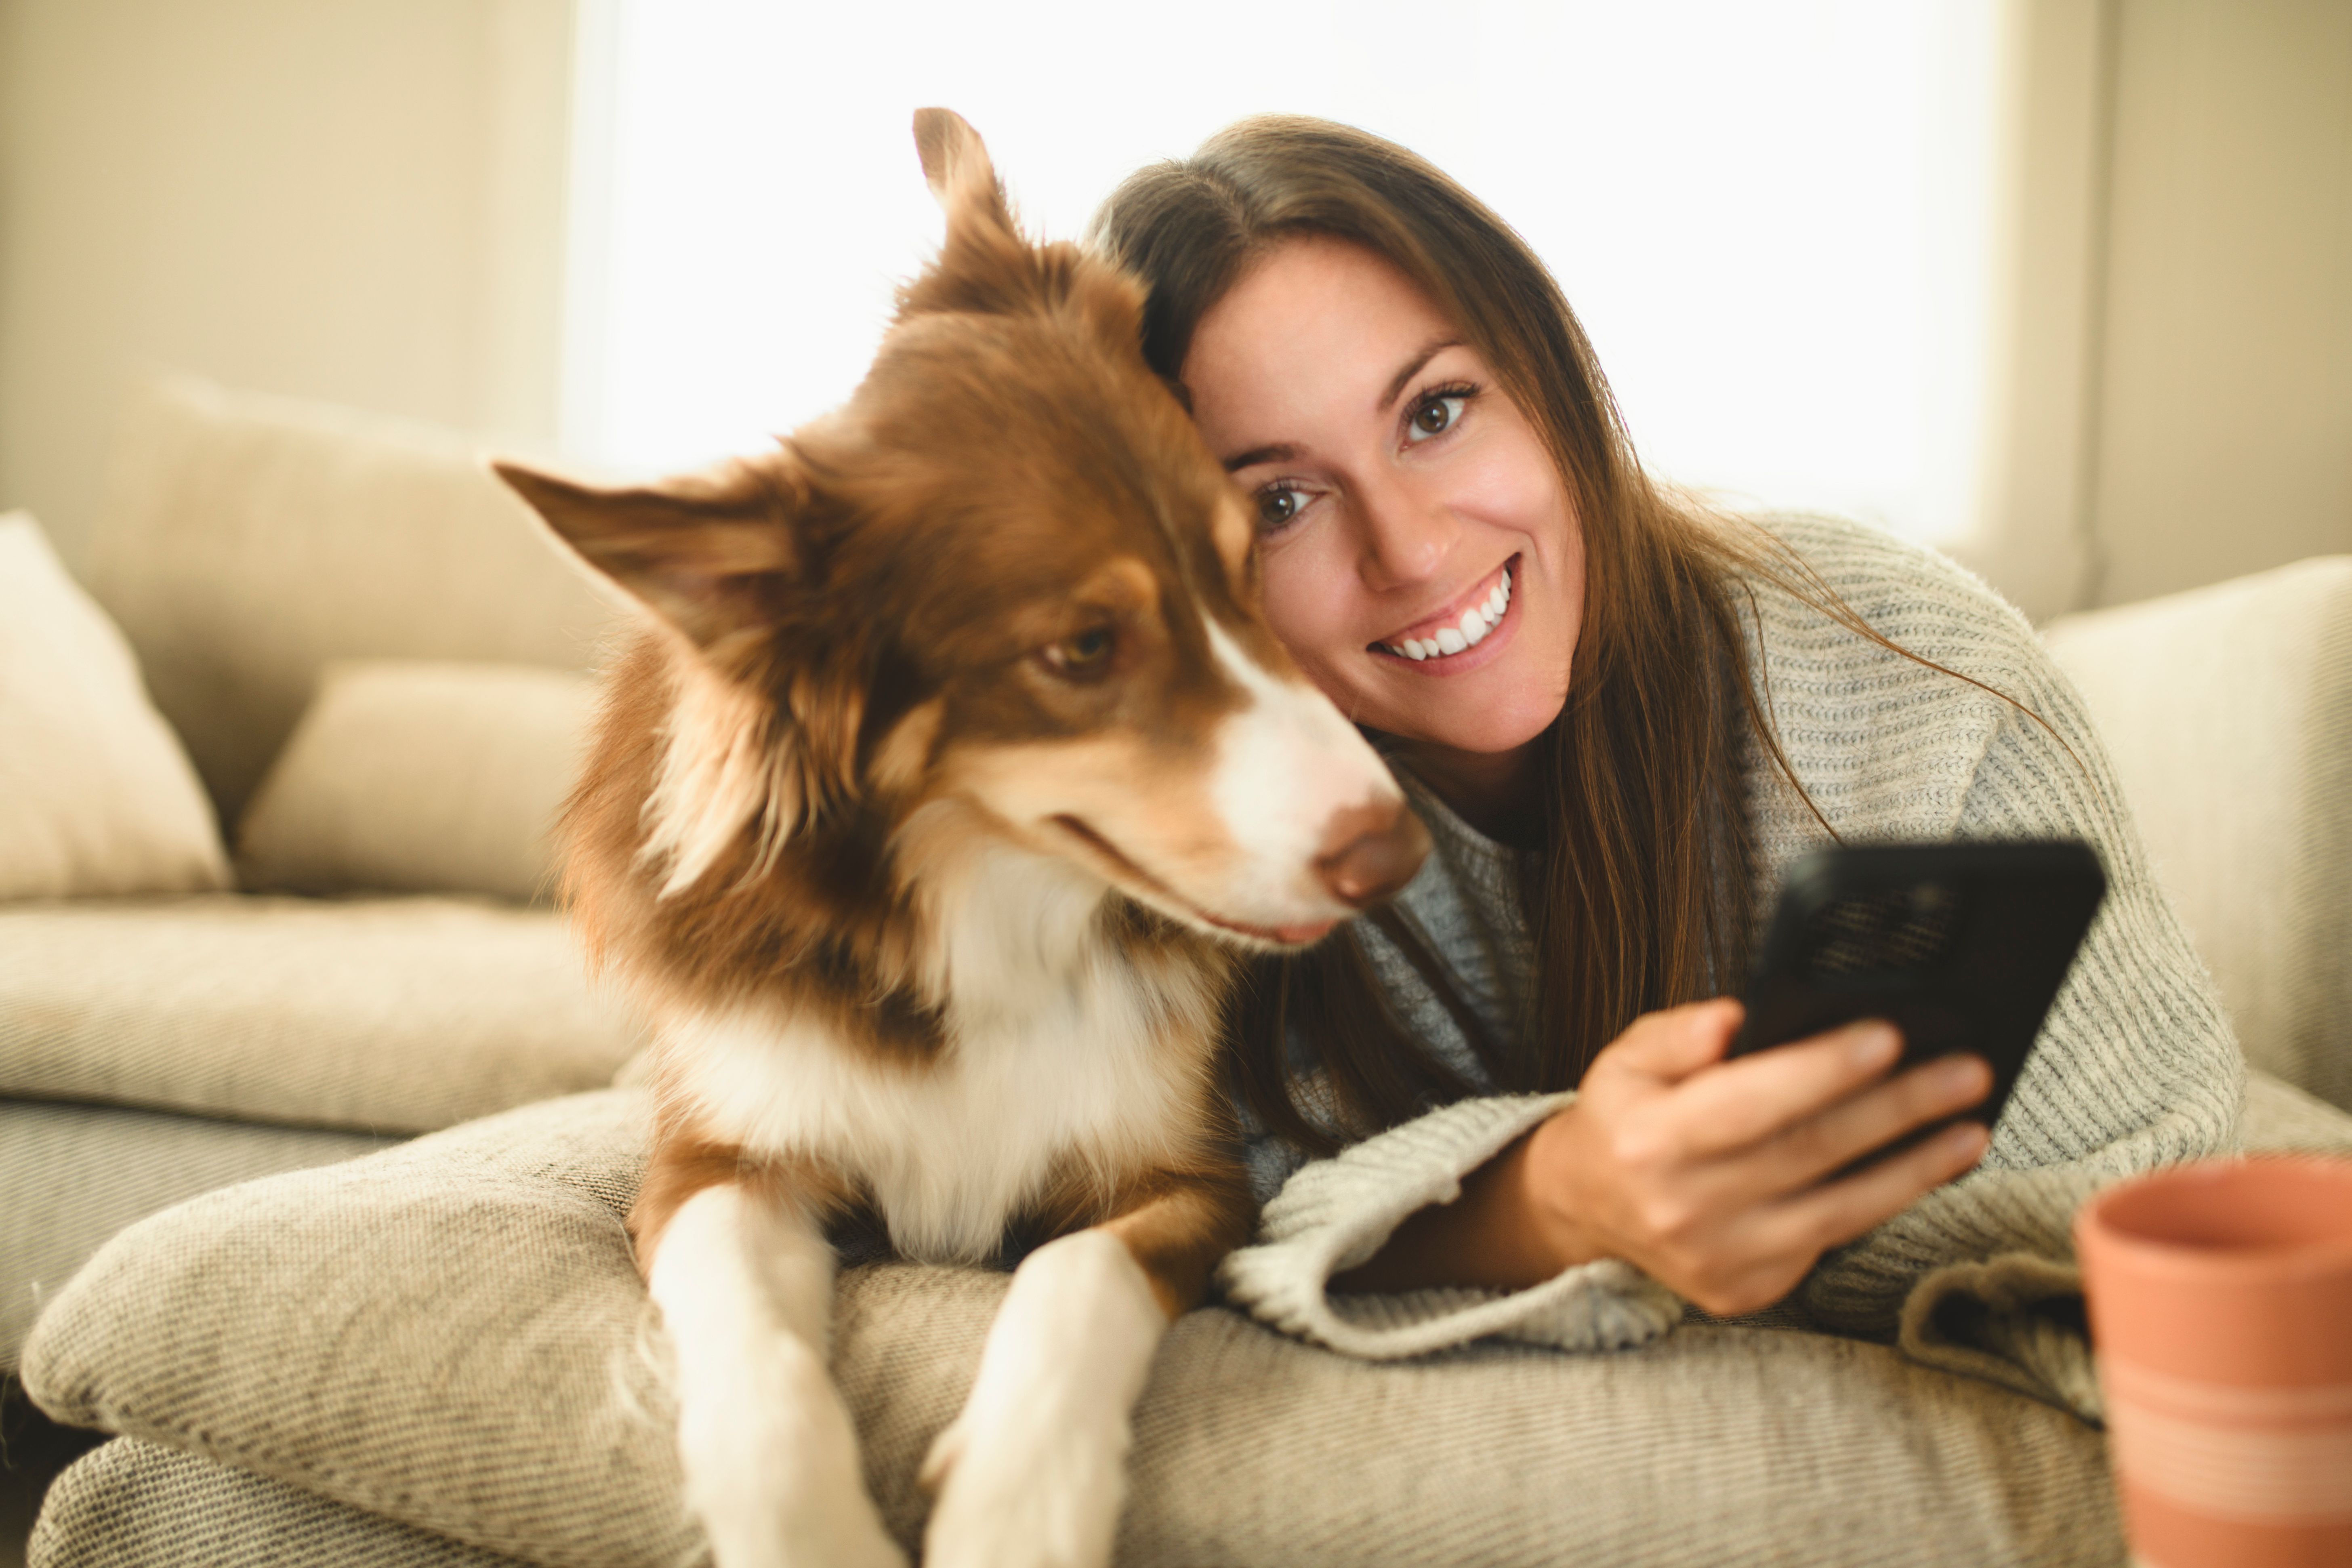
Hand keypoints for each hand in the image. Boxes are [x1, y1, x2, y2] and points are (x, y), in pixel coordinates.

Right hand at [1335, 999, 1992, 1314]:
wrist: (1587, 1207)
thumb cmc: (1625, 1118)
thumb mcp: (1629, 1057)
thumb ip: (1680, 1034)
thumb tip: (1739, 1017)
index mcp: (1648, 1141)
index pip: (1750, 1102)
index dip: (1822, 1070)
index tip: (1889, 1036)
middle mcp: (1683, 1208)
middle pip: (1810, 1152)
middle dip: (1898, 1107)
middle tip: (1966, 1071)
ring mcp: (1719, 1259)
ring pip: (1839, 1209)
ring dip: (1916, 1165)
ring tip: (1972, 1126)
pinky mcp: (1747, 1291)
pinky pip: (1832, 1239)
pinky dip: (1886, 1202)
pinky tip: (1927, 1166)